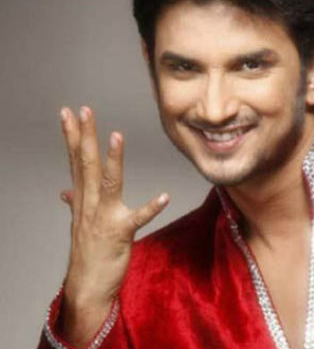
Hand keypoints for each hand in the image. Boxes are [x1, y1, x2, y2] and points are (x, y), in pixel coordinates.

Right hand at [57, 106, 168, 344]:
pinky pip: (138, 219)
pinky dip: (150, 208)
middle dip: (85, 136)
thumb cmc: (88, 253)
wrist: (87, 287)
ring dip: (112, 160)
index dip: (72, 136)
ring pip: (107, 184)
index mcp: (82, 199)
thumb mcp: (80, 224)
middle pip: (86, 164)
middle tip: (84, 110)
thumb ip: (76, 203)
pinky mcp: (120, 233)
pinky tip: (164, 197)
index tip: (68, 113)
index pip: (75, 161)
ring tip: (116, 136)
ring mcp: (104, 218)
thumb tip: (65, 191)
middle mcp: (89, 205)